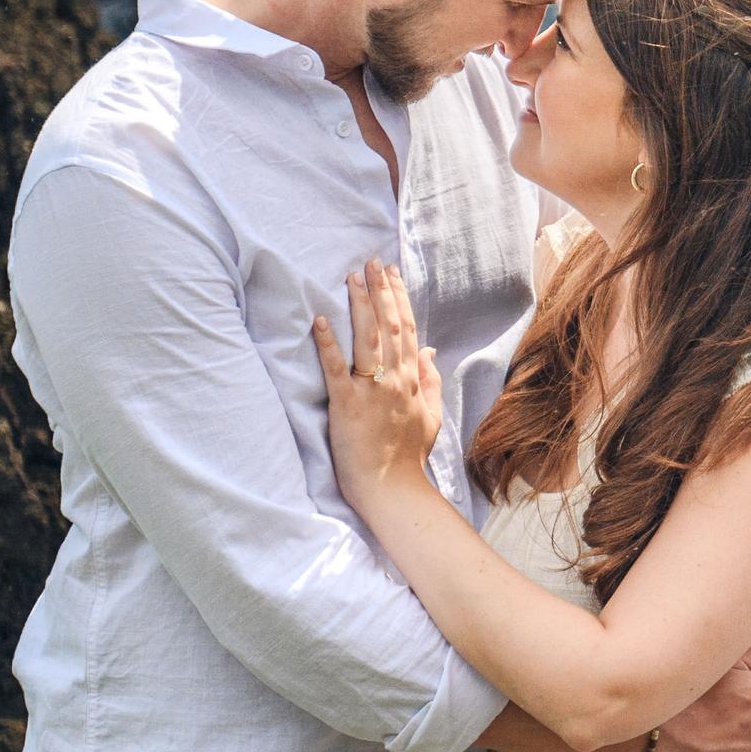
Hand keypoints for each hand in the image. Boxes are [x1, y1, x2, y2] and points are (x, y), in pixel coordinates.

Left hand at [310, 260, 445, 510]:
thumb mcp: (430, 415)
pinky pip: (336, 369)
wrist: (393, 488)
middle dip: (380, 291)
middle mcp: (395, 379)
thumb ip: (430, 380)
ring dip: (360, 306)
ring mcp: (372, 391)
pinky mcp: (347, 405)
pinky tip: (320, 321)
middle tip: (370, 262)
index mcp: (414, 380)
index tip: (391, 274)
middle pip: (388, 326)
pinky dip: (328, 344)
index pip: (407, 330)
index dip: (399, 299)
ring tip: (351, 278)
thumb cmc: (409, 455)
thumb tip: (429, 350)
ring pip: (367, 339)